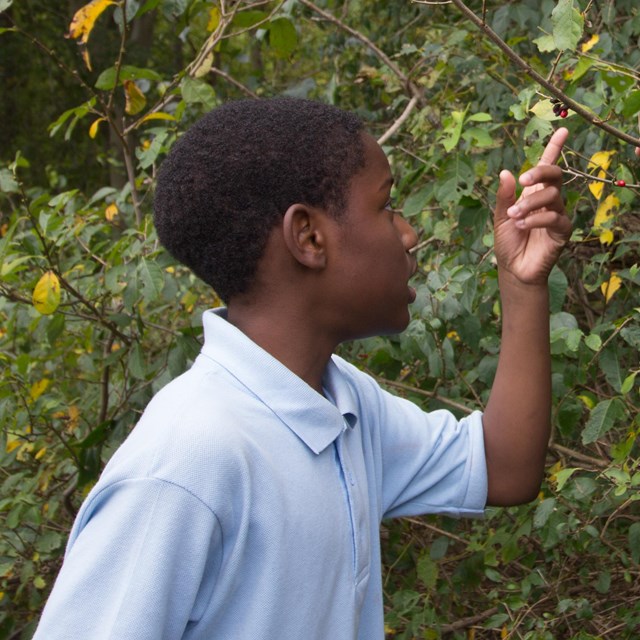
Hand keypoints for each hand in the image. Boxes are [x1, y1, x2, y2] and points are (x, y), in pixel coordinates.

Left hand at [494, 128, 571, 285]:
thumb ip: (504, 197)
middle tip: (523, 180)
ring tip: (514, 217)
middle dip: (540, 172)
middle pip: (555, 175)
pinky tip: (523, 226)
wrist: (513, 269)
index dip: (554, 148)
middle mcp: (548, 201)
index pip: (547, 166)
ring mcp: (557, 215)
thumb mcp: (500, 217)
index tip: (563, 130)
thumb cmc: (507, 242)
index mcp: (532, 193)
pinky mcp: (562, 231)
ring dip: (530, 203)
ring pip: (553, 195)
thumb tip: (505, 172)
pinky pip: (555, 217)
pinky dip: (537, 219)